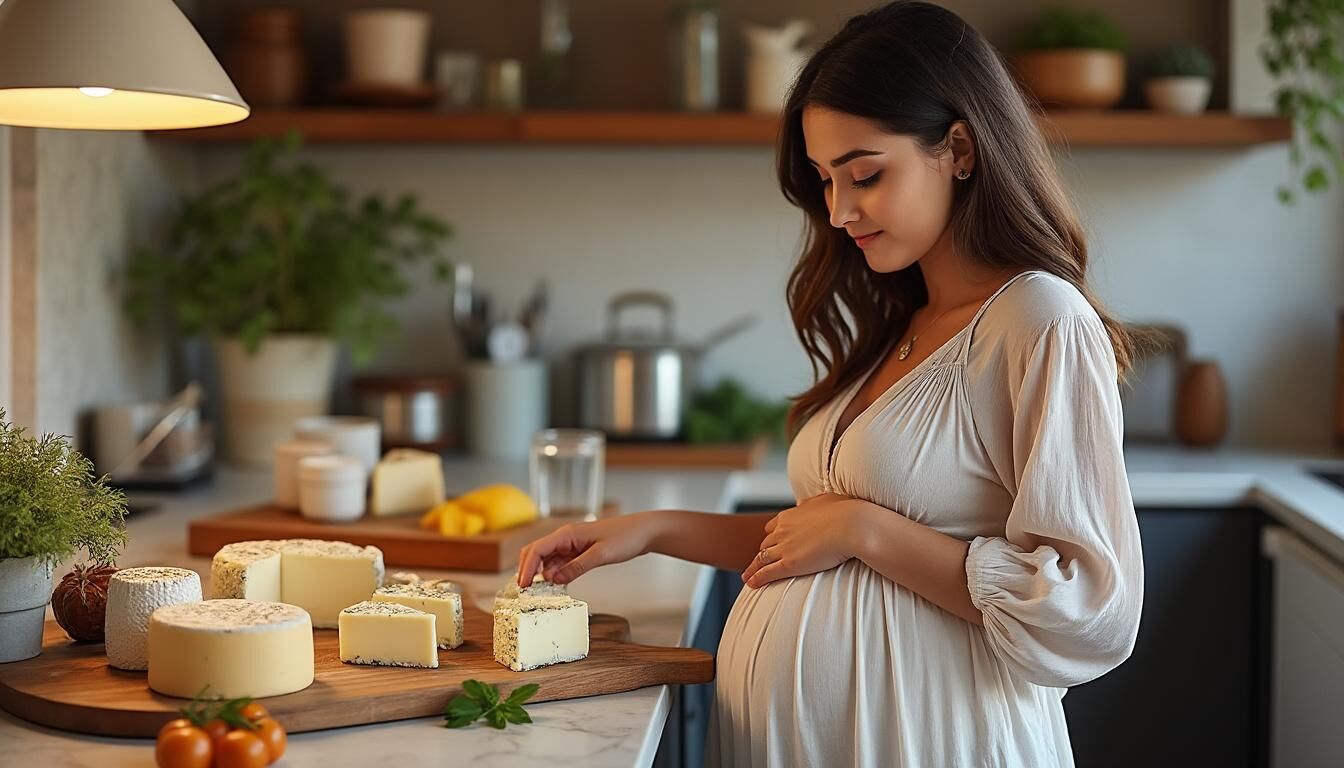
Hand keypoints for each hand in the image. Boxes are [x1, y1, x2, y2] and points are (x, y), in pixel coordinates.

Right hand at [516, 513, 657, 586]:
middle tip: (526, 592)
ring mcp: (572, 545)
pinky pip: (560, 563)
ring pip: (547, 560)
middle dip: (528, 570)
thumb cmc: (625, 537)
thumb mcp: (601, 555)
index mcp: (567, 534)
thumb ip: (577, 567)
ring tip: (541, 593)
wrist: (643, 532)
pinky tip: (557, 585)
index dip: (527, 568)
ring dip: (542, 575)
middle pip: (536, 553)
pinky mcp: (579, 552)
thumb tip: (554, 580)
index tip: (523, 586)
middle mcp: (565, 538)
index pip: (537, 549)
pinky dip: (555, 574)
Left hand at [741, 493, 861, 588]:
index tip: (770, 542)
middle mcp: (782, 531)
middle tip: (758, 561)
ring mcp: (784, 548)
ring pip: (762, 559)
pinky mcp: (790, 564)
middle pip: (766, 543)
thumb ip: (812, 504)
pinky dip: (757, 578)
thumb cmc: (844, 511)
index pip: (772, 527)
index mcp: (790, 516)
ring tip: (747, 576)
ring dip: (753, 568)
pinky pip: (768, 573)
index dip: (771, 536)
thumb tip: (807, 504)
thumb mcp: (824, 500)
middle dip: (763, 552)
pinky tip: (752, 584)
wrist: (851, 526)